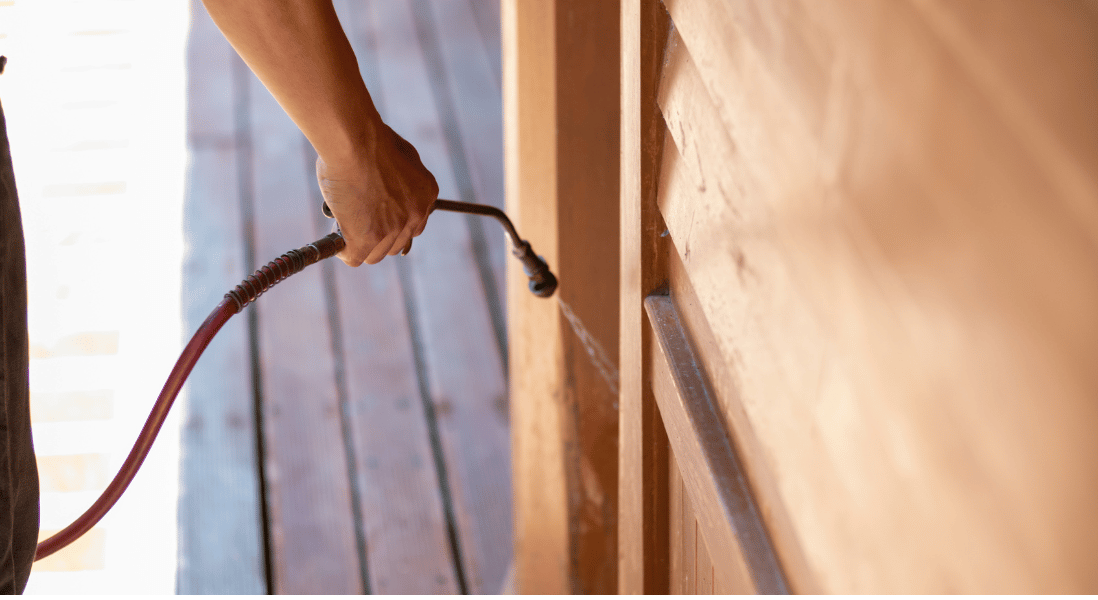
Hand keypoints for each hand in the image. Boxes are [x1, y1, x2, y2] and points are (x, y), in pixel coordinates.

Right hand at [316, 124, 437, 265]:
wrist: (355, 140)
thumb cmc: (370, 139)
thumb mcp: (402, 155)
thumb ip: (403, 176)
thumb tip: (392, 187)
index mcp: (427, 194)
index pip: (413, 225)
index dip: (392, 225)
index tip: (376, 219)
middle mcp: (415, 215)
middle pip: (396, 244)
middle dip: (378, 237)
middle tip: (358, 223)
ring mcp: (393, 228)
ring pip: (376, 254)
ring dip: (361, 245)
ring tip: (345, 227)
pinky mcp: (369, 237)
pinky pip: (355, 258)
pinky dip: (345, 252)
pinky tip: (338, 240)